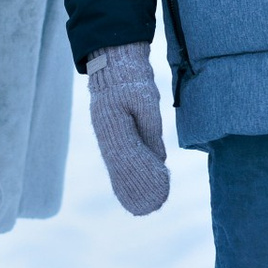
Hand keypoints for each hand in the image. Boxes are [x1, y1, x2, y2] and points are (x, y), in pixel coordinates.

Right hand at [86, 43, 169, 213]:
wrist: (115, 59)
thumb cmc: (131, 77)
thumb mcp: (145, 102)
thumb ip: (150, 131)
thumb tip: (159, 159)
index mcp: (111, 126)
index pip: (125, 161)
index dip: (138, 180)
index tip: (153, 195)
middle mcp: (107, 133)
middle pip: (121, 167)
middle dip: (136, 188)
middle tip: (152, 208)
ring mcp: (110, 132)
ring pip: (122, 163)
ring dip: (133, 183)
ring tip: (150, 201)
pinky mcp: (115, 130)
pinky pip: (123, 155)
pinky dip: (131, 170)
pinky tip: (143, 181)